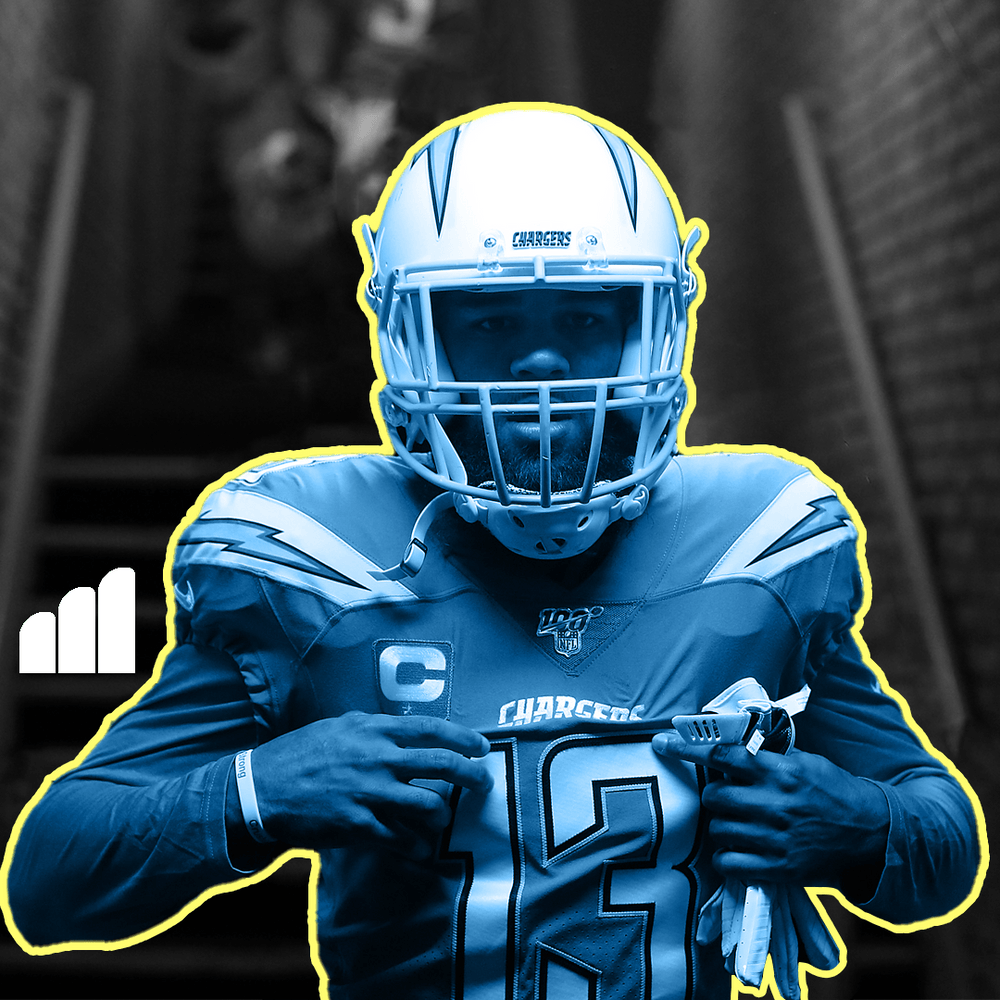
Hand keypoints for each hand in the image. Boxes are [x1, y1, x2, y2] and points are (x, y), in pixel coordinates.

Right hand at [248, 713, 492, 860]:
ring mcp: (371, 793)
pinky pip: (402, 838)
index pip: (434, 729)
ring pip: (429, 805)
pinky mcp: (359, 825)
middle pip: (442, 764)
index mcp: (375, 730)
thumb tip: (407, 732)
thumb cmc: (301, 753)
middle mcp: (379, 758)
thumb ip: (375, 729)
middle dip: (472, 776)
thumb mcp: (340, 727)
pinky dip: (416, 845)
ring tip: (443, 818)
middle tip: (484, 783)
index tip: (482, 747)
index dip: (465, 738)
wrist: (262, 789)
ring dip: (443, 815)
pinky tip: (420, 847)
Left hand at [652, 730, 888, 885]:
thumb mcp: (806, 763)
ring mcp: (774, 838)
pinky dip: (726, 857)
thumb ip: (769, 757)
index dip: (689, 749)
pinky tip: (737, 850)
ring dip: (721, 826)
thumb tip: (731, 745)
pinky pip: (728, 862)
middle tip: (727, 797)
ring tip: (738, 824)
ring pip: (717, 829)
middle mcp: (774, 803)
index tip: (663, 743)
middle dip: (714, 795)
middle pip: (714, 796)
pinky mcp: (777, 868)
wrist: (873, 837)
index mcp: (780, 771)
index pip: (723, 754)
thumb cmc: (835, 793)